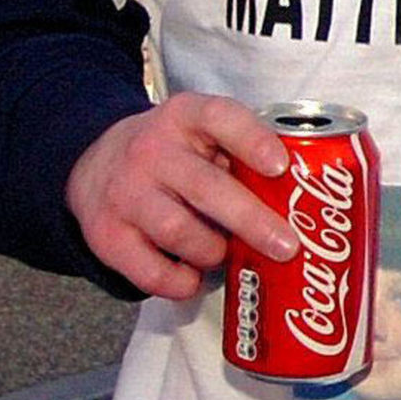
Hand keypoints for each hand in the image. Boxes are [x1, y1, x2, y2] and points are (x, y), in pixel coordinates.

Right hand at [65, 93, 296, 299]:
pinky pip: (151, 271)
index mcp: (185, 117)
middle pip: (206, 188)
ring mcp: (124, 193)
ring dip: (213, 251)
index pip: (220, 118)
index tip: (281, 166)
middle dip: (251, 221)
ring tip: (226, 254)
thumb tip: (306, 205)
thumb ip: (241, 156)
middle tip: (287, 246)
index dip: (252, 141)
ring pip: (178, 232)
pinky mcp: (106, 235)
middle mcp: (151, 152)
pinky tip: (195, 277)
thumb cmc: (173, 155)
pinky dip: (181, 282)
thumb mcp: (202, 135)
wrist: (94, 165)